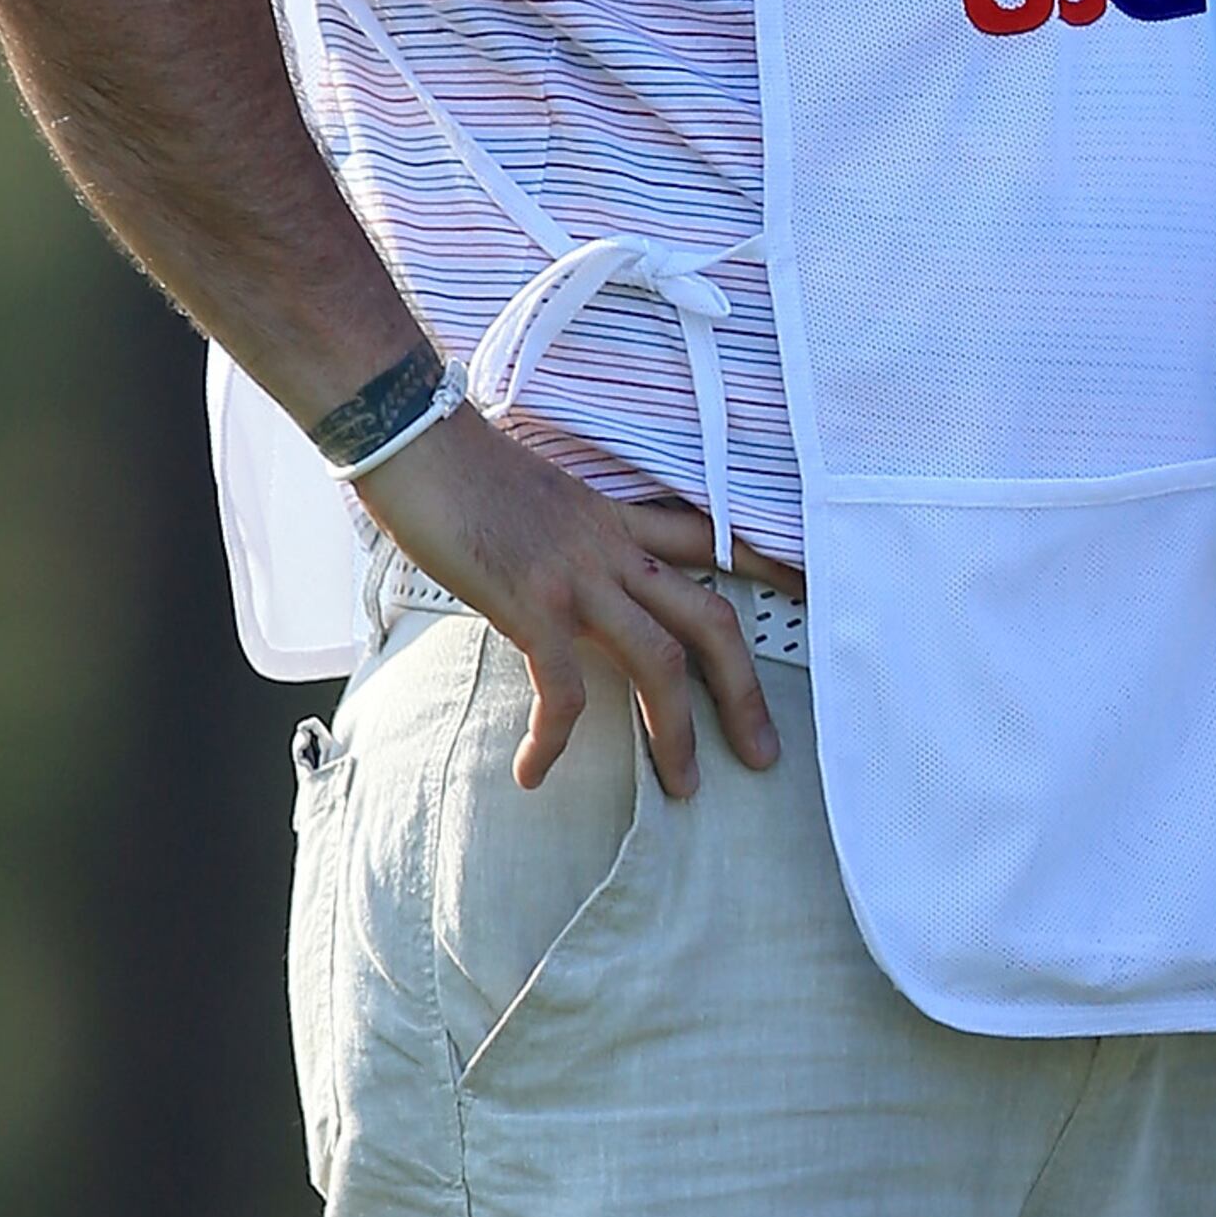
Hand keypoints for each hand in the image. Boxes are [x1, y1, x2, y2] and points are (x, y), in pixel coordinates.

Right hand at [354, 403, 780, 795]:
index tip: (805, 595)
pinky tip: (535, 772)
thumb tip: (552, 566)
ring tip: (682, 786)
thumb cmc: (454, 461)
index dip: (762, 569)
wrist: (411, 430)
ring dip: (674, 733)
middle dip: (744, 692)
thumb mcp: (532, 496)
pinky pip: (560, 687)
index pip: (707, 539)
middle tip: (761, 751)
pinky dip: (555, 738)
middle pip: (708, 620)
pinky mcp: (529, 601)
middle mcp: (610, 548)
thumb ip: (561, 536)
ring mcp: (575, 575)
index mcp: (613, 519)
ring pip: (658, 662)